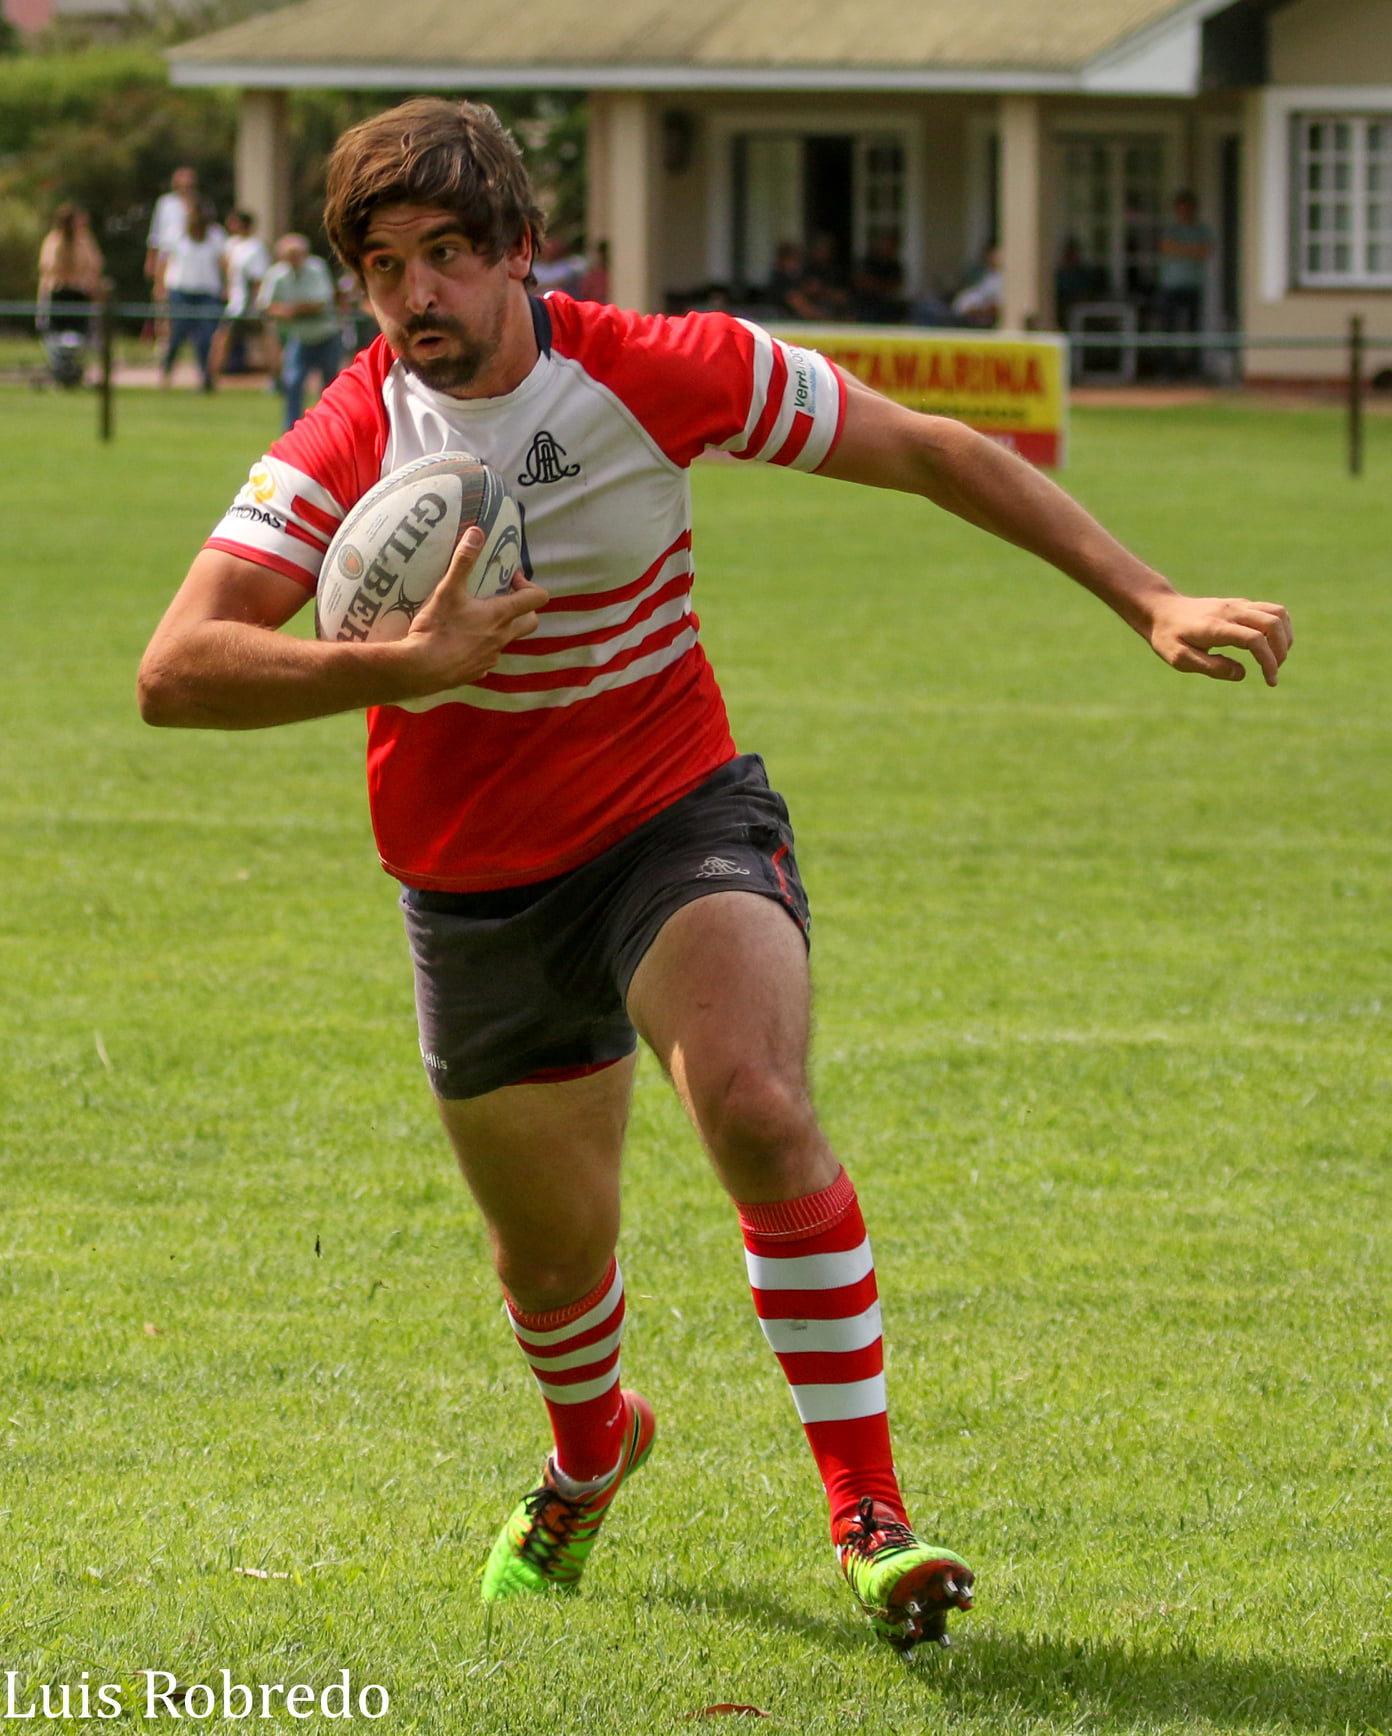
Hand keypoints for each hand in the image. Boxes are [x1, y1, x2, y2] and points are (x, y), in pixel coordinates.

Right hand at [394, 527, 548, 695]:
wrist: (420, 669)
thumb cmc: (436, 628)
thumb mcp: (448, 590)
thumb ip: (463, 561)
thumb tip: (477, 532)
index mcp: (501, 616)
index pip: (537, 598)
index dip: (529, 586)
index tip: (509, 580)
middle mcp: (502, 638)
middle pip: (530, 622)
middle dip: (522, 608)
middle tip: (500, 598)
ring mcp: (491, 657)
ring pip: (507, 640)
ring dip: (499, 628)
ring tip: (474, 618)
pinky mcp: (477, 672)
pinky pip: (487, 658)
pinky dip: (480, 648)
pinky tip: (460, 642)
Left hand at [1144, 593, 1292, 686]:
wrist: (1161, 609)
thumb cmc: (1168, 637)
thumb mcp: (1179, 659)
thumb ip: (1210, 667)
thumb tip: (1241, 673)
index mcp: (1216, 627)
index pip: (1254, 640)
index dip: (1268, 661)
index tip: (1270, 680)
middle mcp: (1231, 611)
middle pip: (1273, 622)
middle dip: (1281, 650)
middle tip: (1274, 670)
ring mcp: (1238, 604)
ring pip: (1277, 612)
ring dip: (1285, 636)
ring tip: (1276, 657)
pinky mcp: (1240, 604)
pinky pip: (1271, 610)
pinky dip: (1279, 627)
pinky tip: (1270, 645)